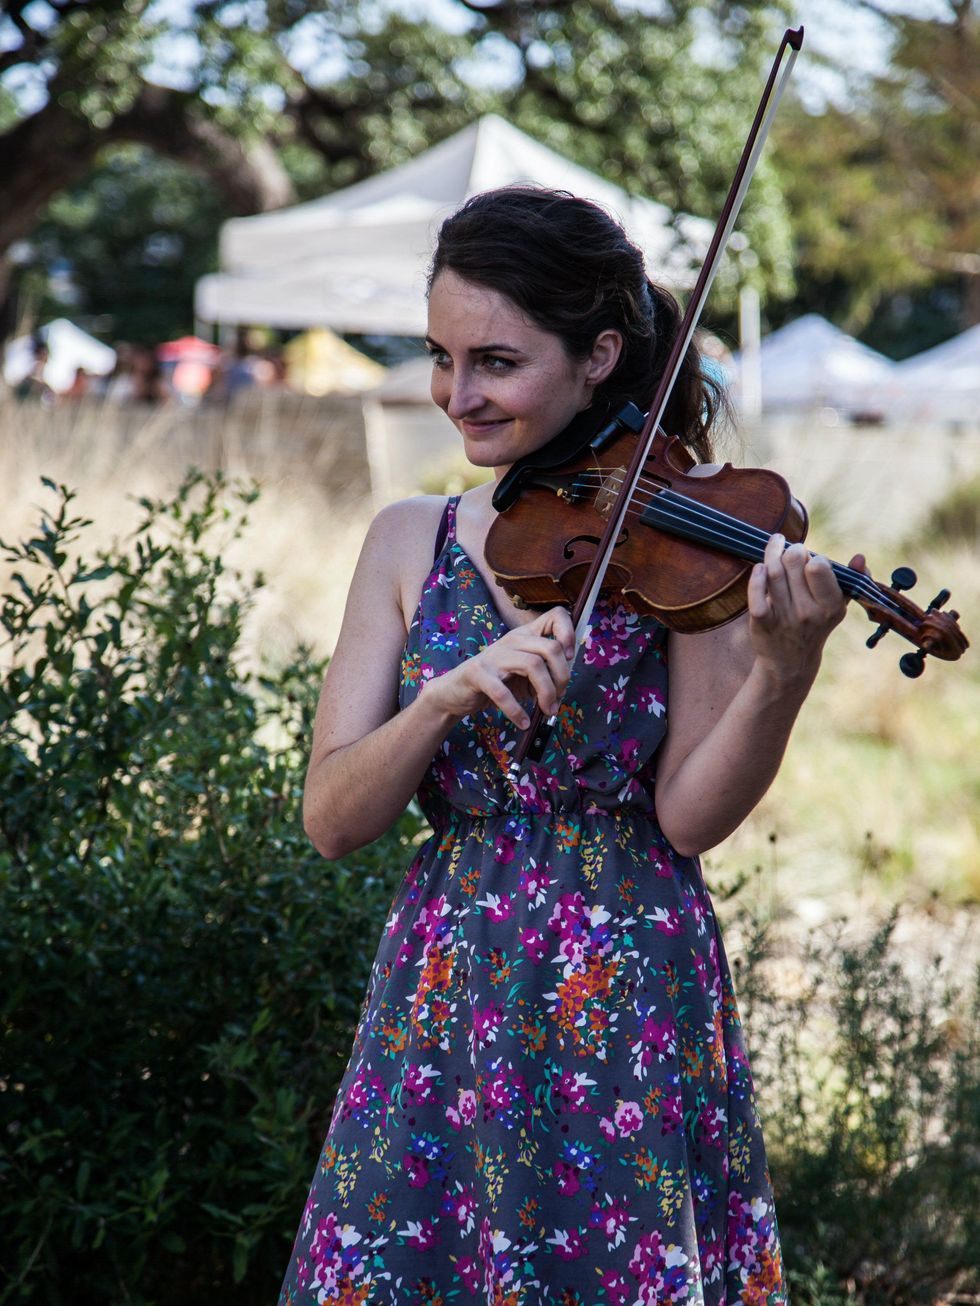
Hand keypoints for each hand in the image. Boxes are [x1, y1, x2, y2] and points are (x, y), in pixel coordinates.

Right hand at [422, 605, 575, 728]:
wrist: (455, 693)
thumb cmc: (495, 682)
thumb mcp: (524, 674)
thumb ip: (545, 672)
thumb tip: (567, 682)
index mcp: (525, 636)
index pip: (556, 616)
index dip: (569, 634)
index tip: (570, 658)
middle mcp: (512, 640)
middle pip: (550, 648)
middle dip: (562, 677)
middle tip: (559, 698)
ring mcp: (494, 656)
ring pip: (533, 666)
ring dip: (546, 694)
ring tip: (546, 711)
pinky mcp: (478, 674)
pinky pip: (503, 693)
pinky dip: (517, 711)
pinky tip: (523, 722)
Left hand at [746, 534, 850, 686]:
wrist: (791, 662)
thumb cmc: (816, 625)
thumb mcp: (838, 606)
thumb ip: (852, 579)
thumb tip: (859, 557)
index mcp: (831, 606)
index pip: (818, 567)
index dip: (812, 556)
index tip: (810, 559)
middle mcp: (809, 612)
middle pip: (793, 562)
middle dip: (791, 550)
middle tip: (791, 550)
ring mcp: (784, 617)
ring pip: (773, 572)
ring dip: (771, 553)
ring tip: (775, 545)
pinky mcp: (762, 623)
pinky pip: (756, 594)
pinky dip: (756, 577)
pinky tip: (760, 567)